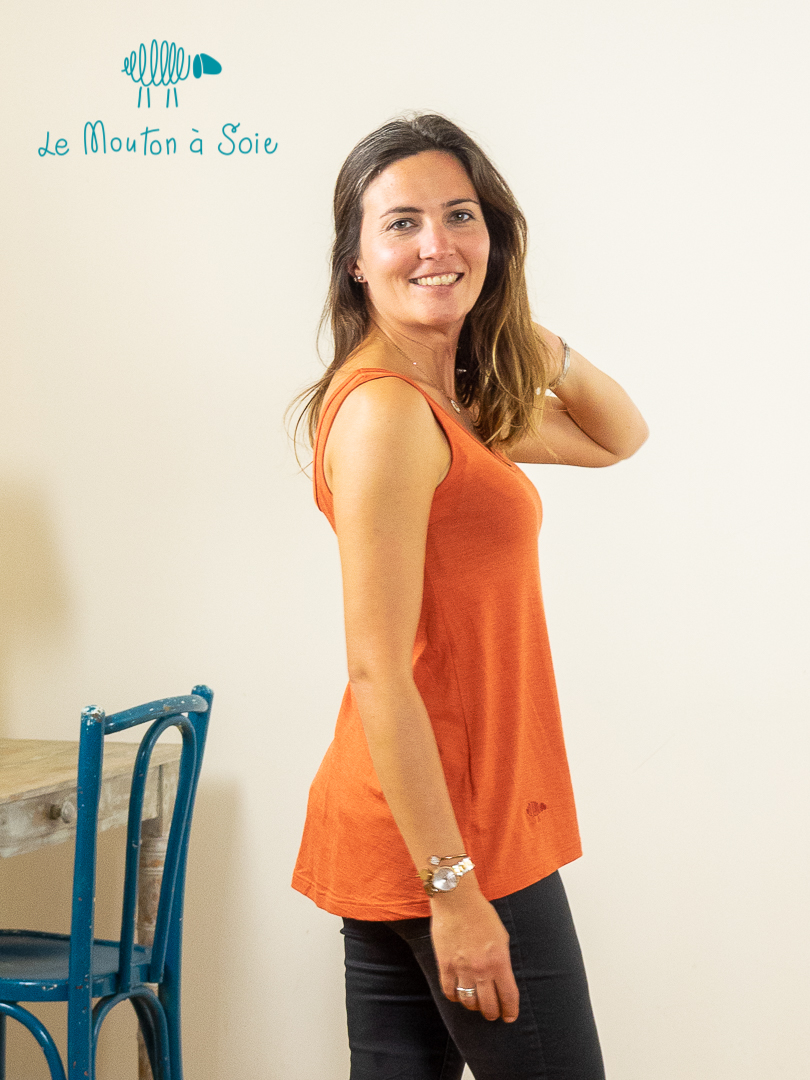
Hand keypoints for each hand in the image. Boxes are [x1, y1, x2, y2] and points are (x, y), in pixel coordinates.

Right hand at [430, 885, 519, 1021]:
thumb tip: (501, 976)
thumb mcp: (502, 936)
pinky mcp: (445, 965)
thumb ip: (502, 959)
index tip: (510, 1017)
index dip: (510, 1011)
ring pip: (469, 1002)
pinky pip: (449, 992)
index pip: (508, 996)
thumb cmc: (482, 914)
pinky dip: (455, 997)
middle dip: (493, 1013)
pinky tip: (458, 995)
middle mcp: (482, 969)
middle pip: (489, 1005)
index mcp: (499, 961)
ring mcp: (462, 969)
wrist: (457, 901)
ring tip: (476, 1005)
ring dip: (474, 1007)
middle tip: (493, 1014)